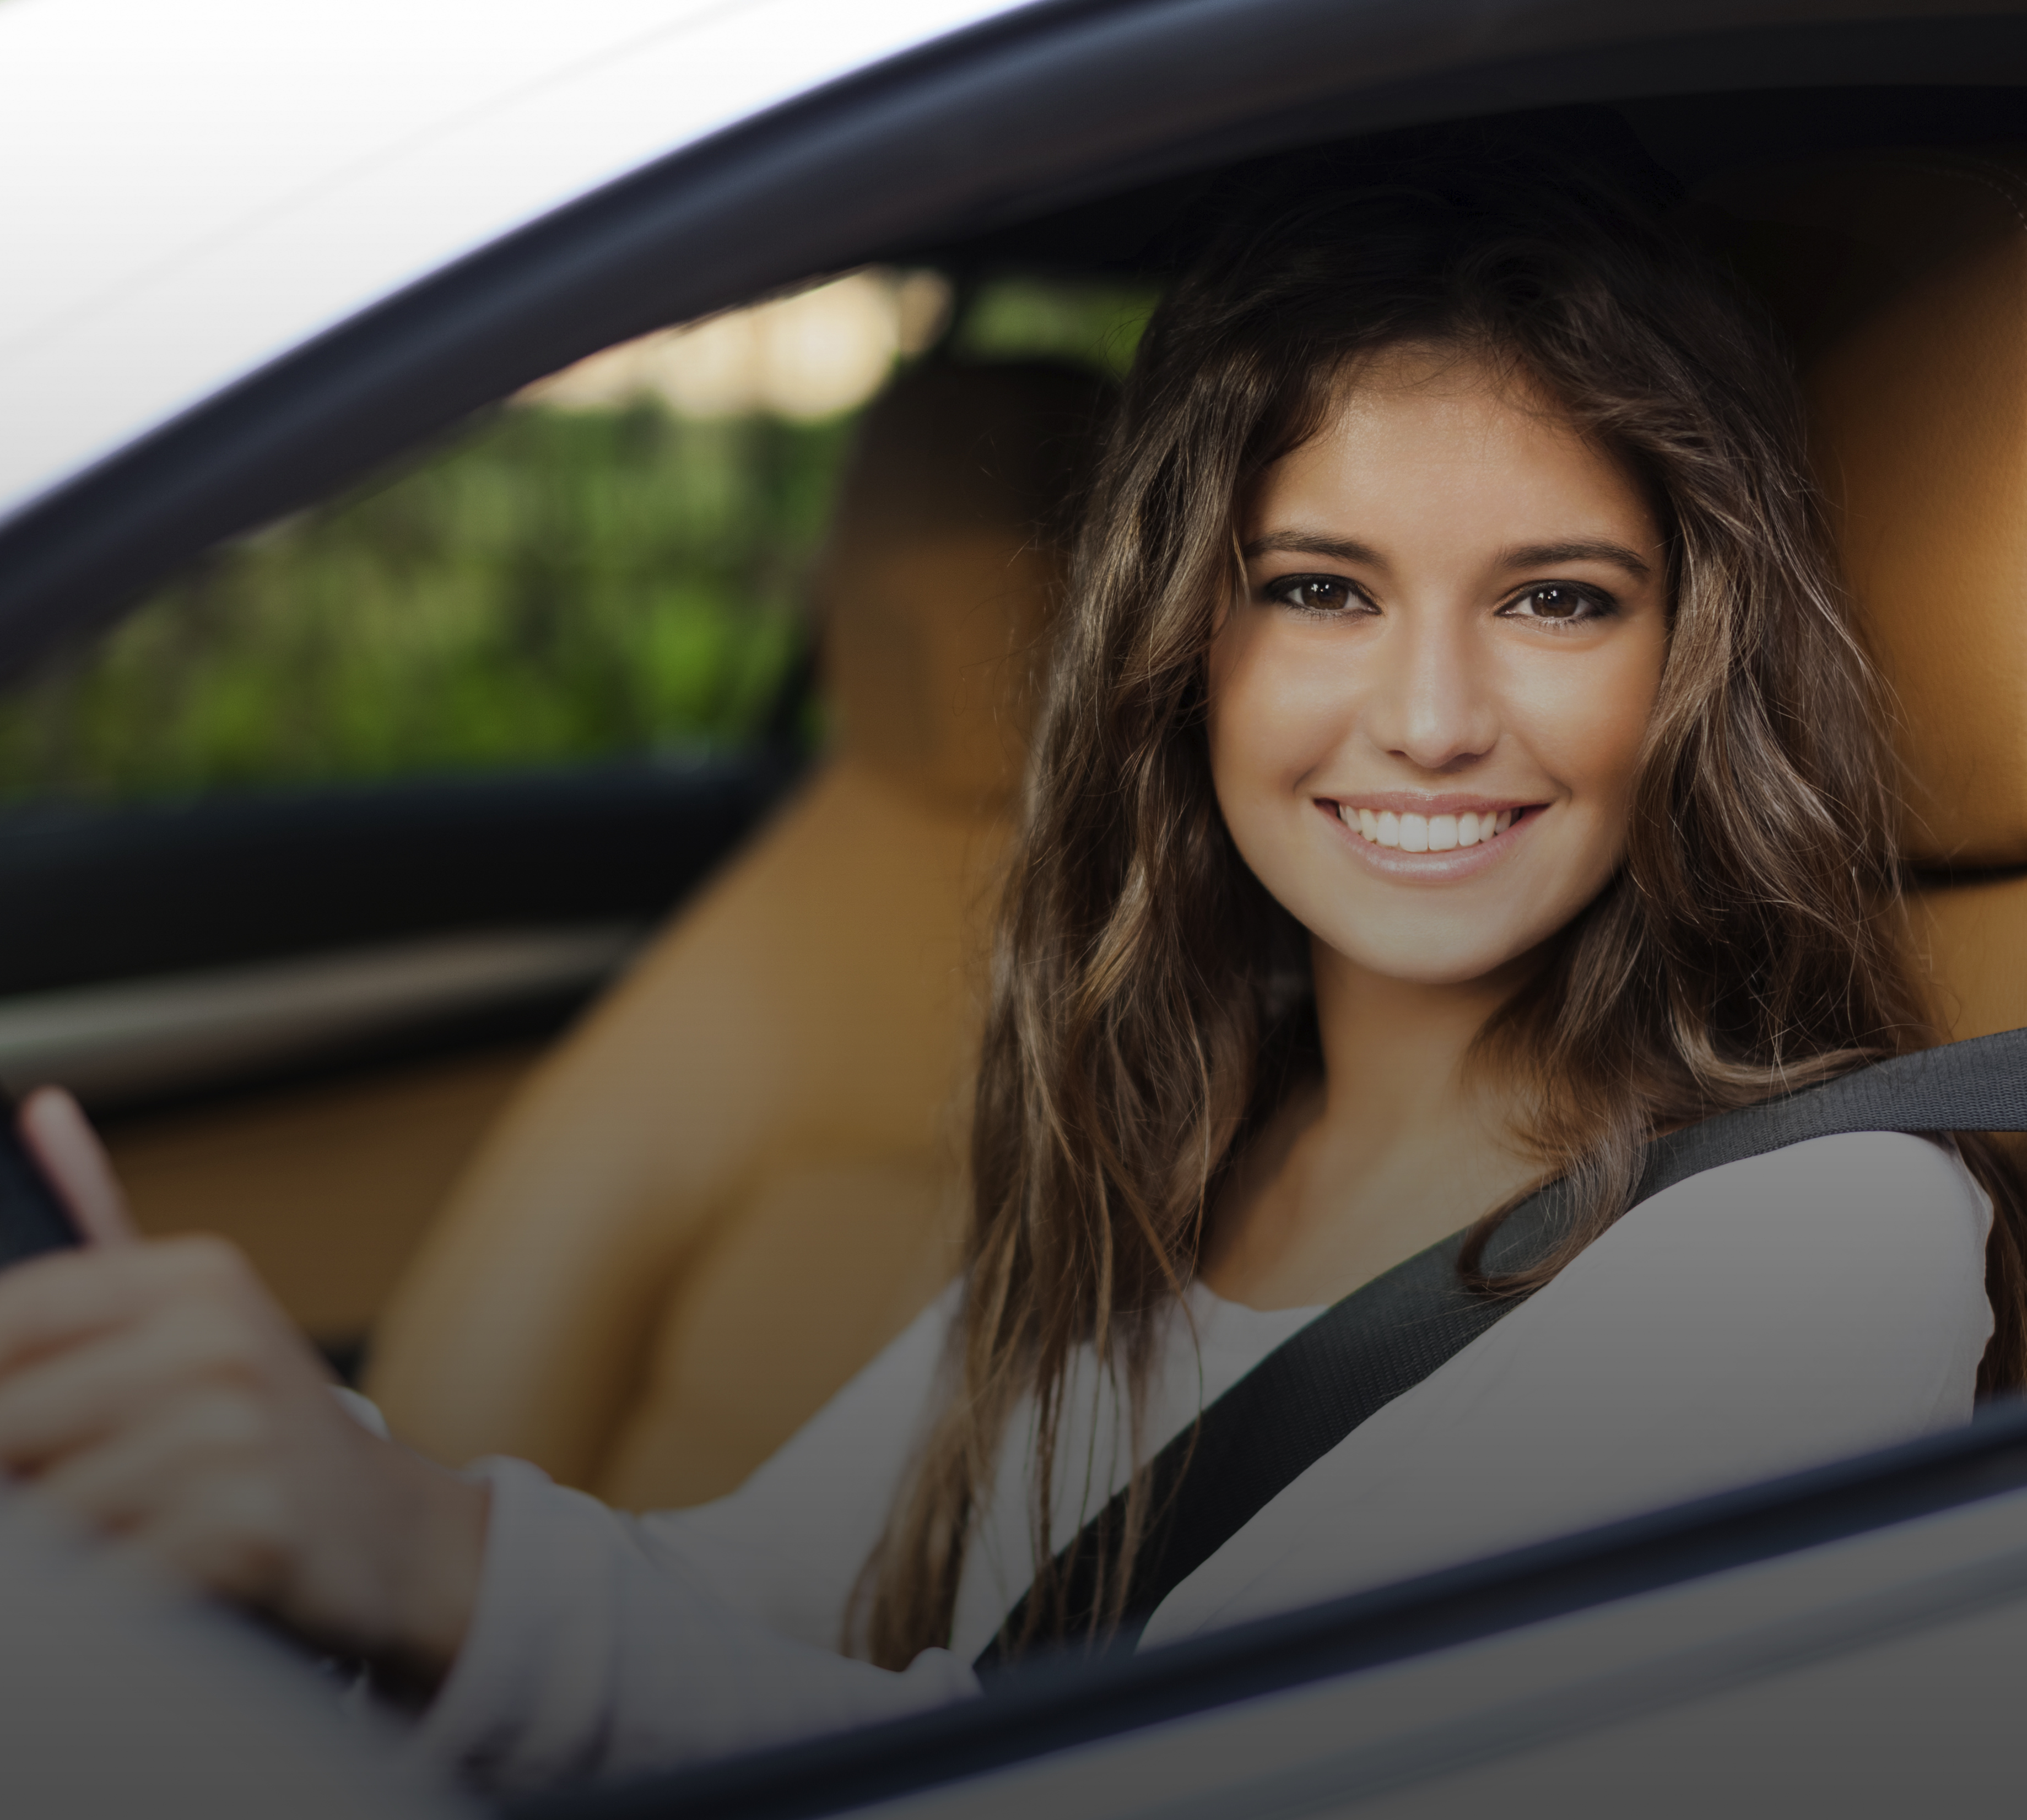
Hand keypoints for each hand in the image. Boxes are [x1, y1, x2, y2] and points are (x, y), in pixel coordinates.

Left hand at [0, 1089, 487, 1689]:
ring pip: (45, 1516)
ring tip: (120, 1534)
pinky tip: (156, 1576)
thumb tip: (41, 1111)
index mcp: (197, 1278)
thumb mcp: (192, 1315)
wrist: (391, 1535)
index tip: (15, 1432)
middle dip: (14, 1477)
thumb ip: (101, 1221)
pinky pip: (102, 1584)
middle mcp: (219, 1342)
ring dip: (60, 1550)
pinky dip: (106, 1601)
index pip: (10, 1316)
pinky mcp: (250, 1531)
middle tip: (65, 1485)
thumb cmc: (261, 1427)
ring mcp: (239, 1436)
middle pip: (6, 1424)